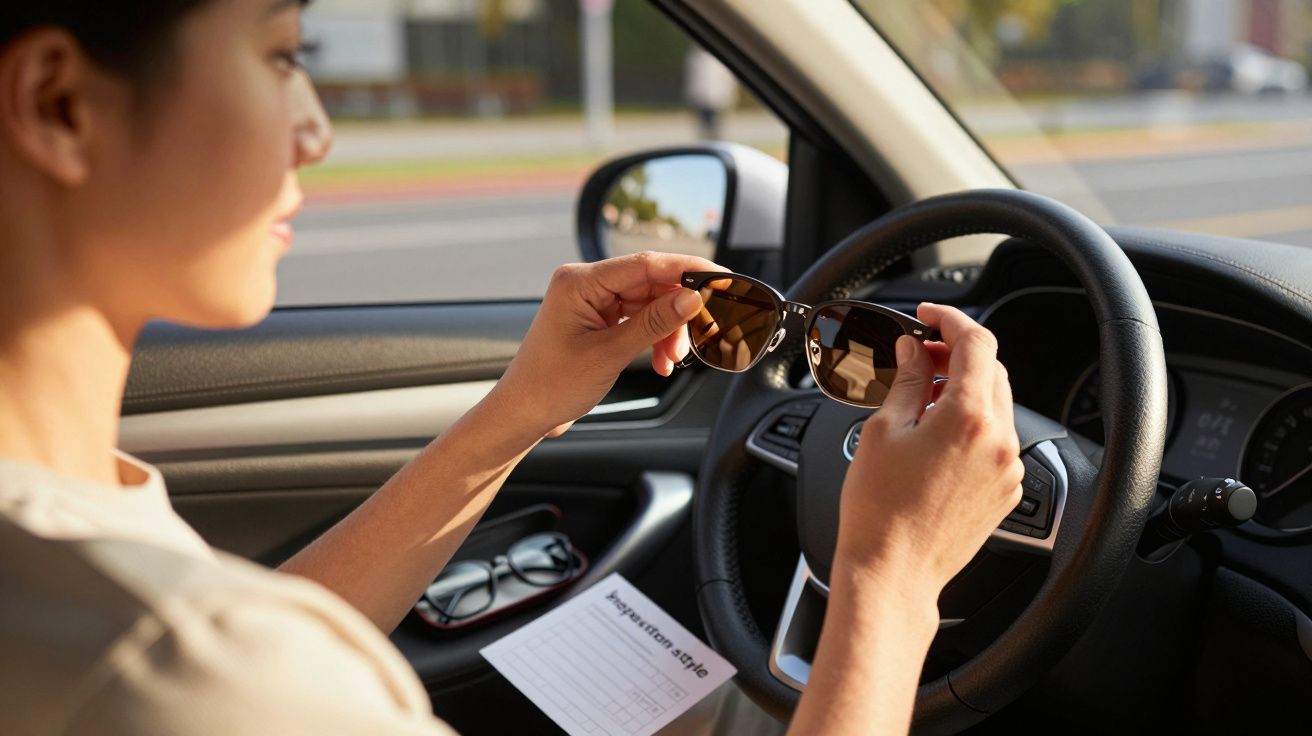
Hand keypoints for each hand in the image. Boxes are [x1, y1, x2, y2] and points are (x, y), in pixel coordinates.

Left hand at [492, 252, 724, 438]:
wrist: (524, 413)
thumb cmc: (551, 384)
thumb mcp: (609, 354)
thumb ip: (653, 323)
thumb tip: (691, 299)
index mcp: (579, 281)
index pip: (644, 264)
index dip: (685, 269)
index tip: (717, 278)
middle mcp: (585, 283)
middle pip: (650, 283)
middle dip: (676, 311)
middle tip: (700, 332)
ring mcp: (592, 301)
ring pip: (649, 303)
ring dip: (667, 330)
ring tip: (671, 359)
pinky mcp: (598, 318)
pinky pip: (638, 318)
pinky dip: (654, 338)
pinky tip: (660, 360)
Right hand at [834, 303, 1023, 603]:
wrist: (893, 572)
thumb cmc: (879, 510)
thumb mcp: (883, 430)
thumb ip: (904, 380)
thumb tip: (912, 351)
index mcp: (969, 418)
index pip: (976, 343)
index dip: (950, 319)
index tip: (929, 317)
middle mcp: (999, 441)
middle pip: (991, 371)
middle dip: (956, 355)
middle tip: (917, 357)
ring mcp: (1007, 469)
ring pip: (996, 406)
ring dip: (964, 390)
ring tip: (920, 399)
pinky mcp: (1005, 492)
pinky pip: (995, 441)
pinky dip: (972, 425)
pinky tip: (935, 435)